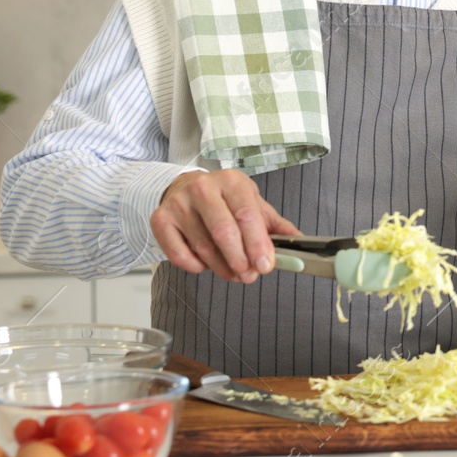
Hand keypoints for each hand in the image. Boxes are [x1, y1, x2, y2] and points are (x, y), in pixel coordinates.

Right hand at [151, 169, 299, 284]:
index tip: (265, 265)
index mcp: (232, 181)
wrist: (183, 187)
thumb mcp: (251, 202)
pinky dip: (197, 267)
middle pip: (224, 232)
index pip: (247, 215)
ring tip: (233, 273)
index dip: (258, 244)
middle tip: (248, 275)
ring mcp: (179, 204)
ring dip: (222, 268)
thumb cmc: (223, 198)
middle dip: (240, 260)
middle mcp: (203, 188)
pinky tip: (206, 264)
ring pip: (203, 247)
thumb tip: (296, 240)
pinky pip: (179, 255)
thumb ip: (273, 223)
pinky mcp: (160, 220)